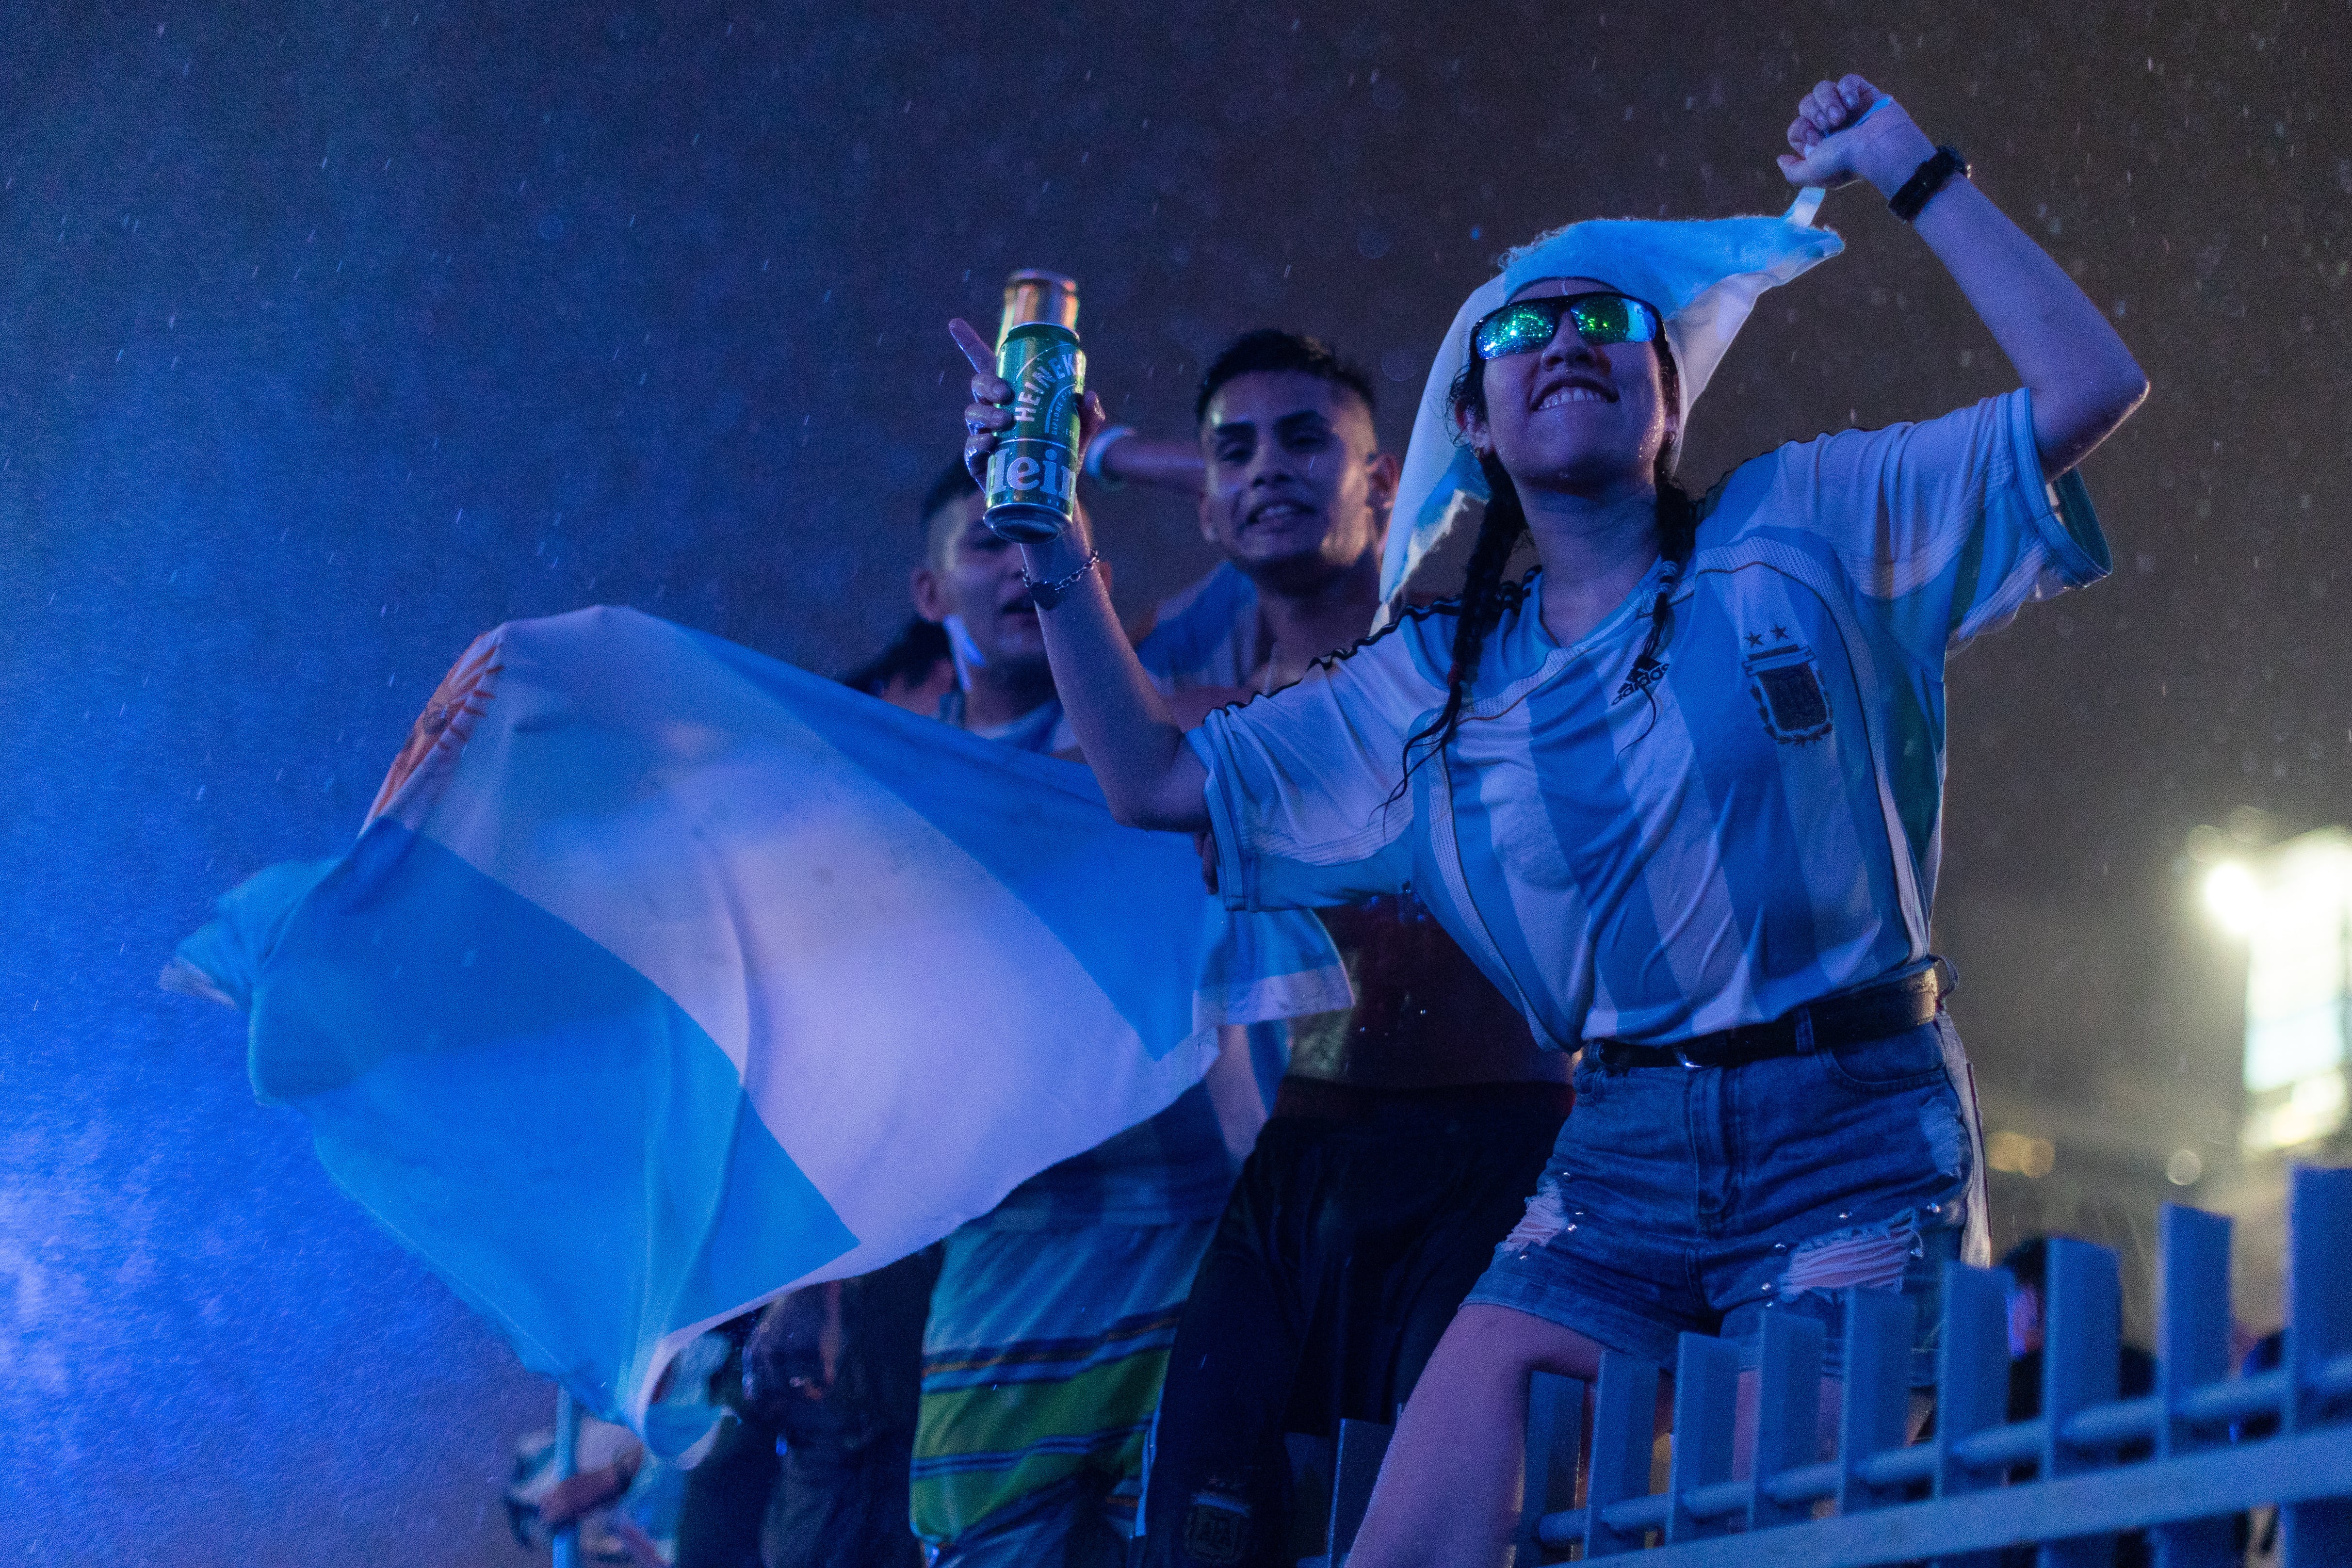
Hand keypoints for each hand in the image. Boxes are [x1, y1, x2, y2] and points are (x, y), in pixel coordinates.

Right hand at [948, 318, 1106, 486]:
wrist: (1053, 494)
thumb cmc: (1062, 455)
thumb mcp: (1081, 433)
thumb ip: (1089, 414)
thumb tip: (1088, 396)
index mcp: (1012, 394)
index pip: (987, 364)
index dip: (968, 343)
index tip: (954, 323)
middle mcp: (993, 410)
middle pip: (979, 385)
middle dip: (988, 384)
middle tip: (1006, 393)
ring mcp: (983, 434)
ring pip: (973, 414)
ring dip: (986, 414)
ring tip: (1006, 422)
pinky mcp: (979, 461)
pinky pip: (971, 448)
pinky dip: (979, 443)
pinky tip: (990, 442)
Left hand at [1776, 74, 1933, 197]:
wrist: (1880, 148)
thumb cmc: (1847, 162)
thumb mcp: (1814, 174)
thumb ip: (1793, 171)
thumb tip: (1781, 159)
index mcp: (1820, 143)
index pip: (1797, 127)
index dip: (1802, 129)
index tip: (1816, 139)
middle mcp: (1832, 125)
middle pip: (1806, 104)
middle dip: (1814, 113)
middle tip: (1831, 126)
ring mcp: (1848, 108)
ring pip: (1823, 89)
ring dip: (1828, 102)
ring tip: (1842, 117)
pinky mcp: (1865, 93)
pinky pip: (1848, 80)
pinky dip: (1847, 89)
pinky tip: (1854, 104)